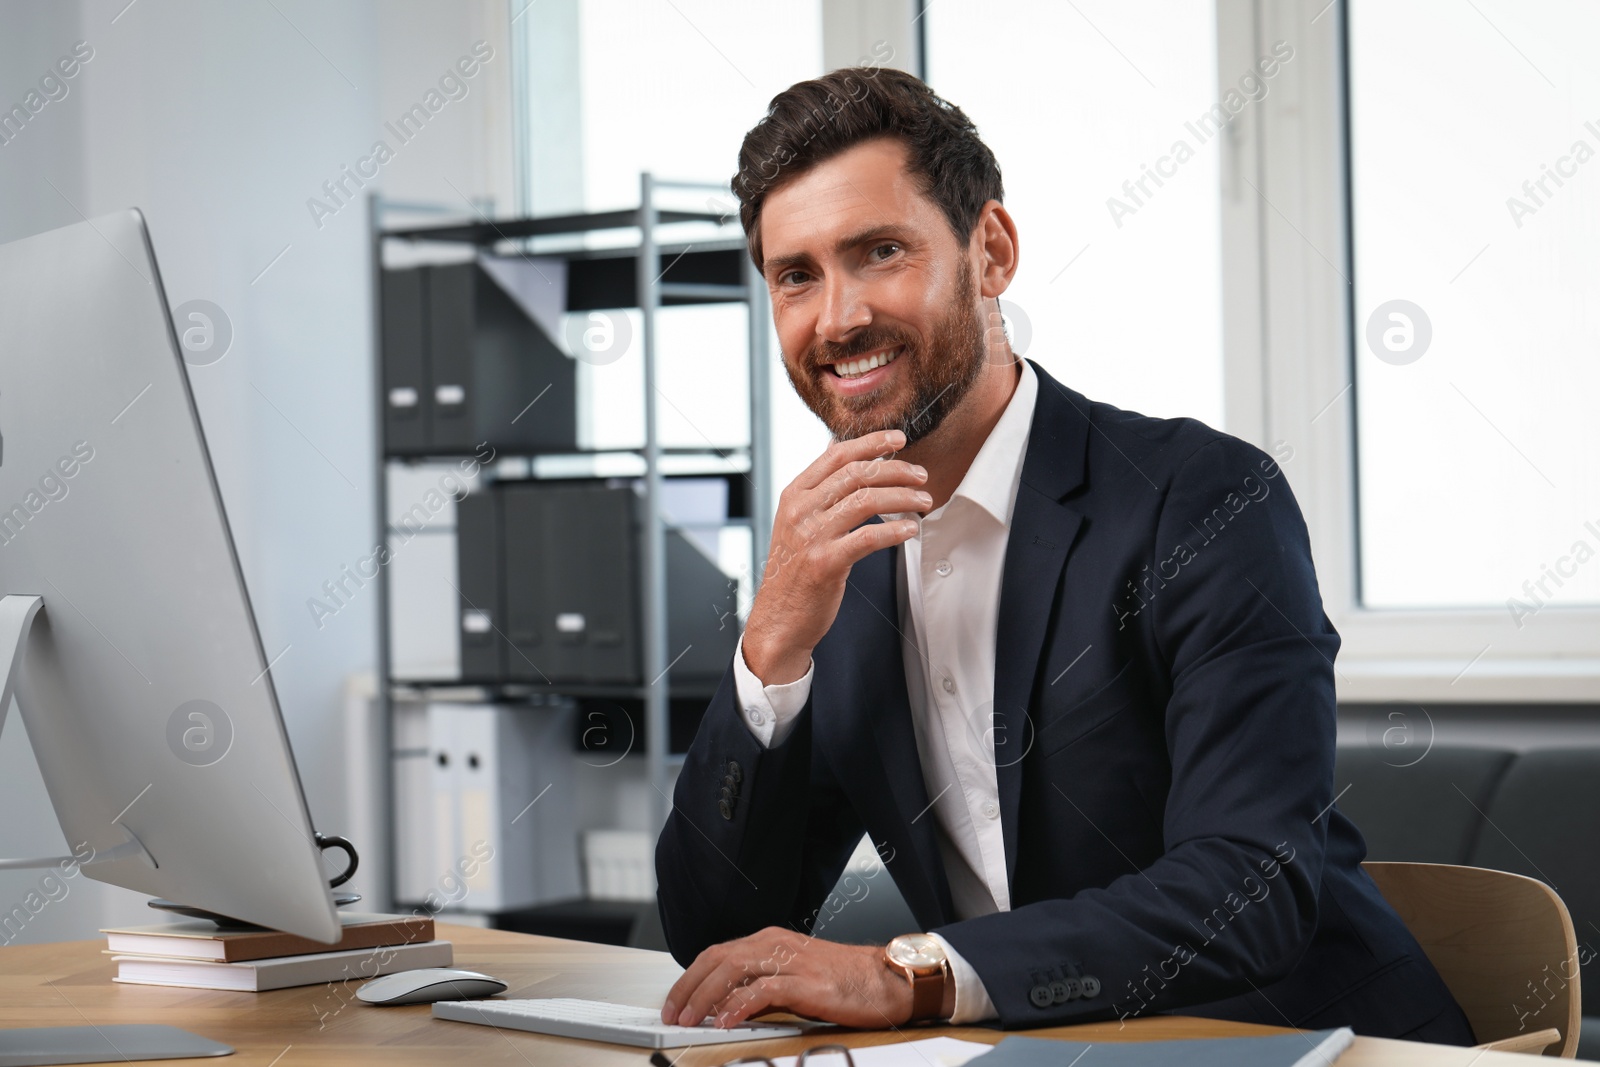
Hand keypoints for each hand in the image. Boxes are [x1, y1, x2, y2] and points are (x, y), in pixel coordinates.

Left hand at [661, 927, 912, 1029]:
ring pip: (733, 970)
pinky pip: (762, 991)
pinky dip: (739, 1005)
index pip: (718, 953)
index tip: (675, 1001)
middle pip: (718, 959)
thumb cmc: (846, 981)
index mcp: (771, 941)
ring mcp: (791, 961)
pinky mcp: (806, 982)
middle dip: (689, 987)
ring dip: (705, 997)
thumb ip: (761, 988)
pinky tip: (726, 1021)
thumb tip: (727, 1007)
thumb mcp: (794, 979)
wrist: (887, 979)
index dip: (691, 978)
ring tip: (690, 1019)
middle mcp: (776, 945)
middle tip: (673, 1013)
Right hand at [743, 429, 928, 684]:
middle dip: (897, 469)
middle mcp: (800, 510)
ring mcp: (812, 536)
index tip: (899, 439)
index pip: (837, 454)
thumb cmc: (794, 570)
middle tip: (921, 475)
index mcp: (794, 494)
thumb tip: (837, 448)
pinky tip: (911, 530)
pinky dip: (896, 531)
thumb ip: (817, 488)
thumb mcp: (795, 521)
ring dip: (903, 497)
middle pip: (857, 474)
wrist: (778, 618)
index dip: (872, 443)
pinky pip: (869, 537)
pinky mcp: (826, 563)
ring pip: (867, 500)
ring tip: (923, 501)